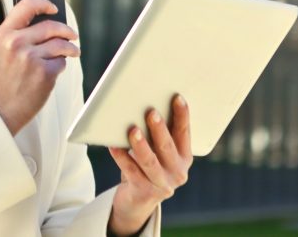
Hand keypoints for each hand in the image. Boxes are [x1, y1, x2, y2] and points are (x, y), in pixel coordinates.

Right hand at [0, 0, 79, 134]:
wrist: (1, 108)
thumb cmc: (4, 80)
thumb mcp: (3, 50)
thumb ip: (20, 34)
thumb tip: (49, 23)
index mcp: (4, 34)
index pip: (26, 7)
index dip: (42, 4)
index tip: (53, 7)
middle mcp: (16, 43)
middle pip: (50, 26)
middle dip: (66, 30)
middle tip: (72, 34)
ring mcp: (31, 58)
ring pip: (60, 44)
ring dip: (70, 48)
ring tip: (73, 51)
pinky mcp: (44, 73)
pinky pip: (61, 62)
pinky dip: (60, 65)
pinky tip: (53, 71)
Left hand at [106, 95, 192, 235]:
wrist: (138, 199)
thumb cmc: (147, 164)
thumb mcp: (158, 151)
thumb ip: (157, 133)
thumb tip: (144, 104)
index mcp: (185, 157)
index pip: (184, 134)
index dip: (182, 116)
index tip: (177, 98)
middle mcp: (178, 172)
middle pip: (167, 147)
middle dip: (159, 129)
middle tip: (151, 112)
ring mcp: (162, 184)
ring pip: (150, 161)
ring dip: (141, 145)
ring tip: (133, 130)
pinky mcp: (144, 192)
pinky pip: (130, 171)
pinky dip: (121, 157)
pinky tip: (112, 145)